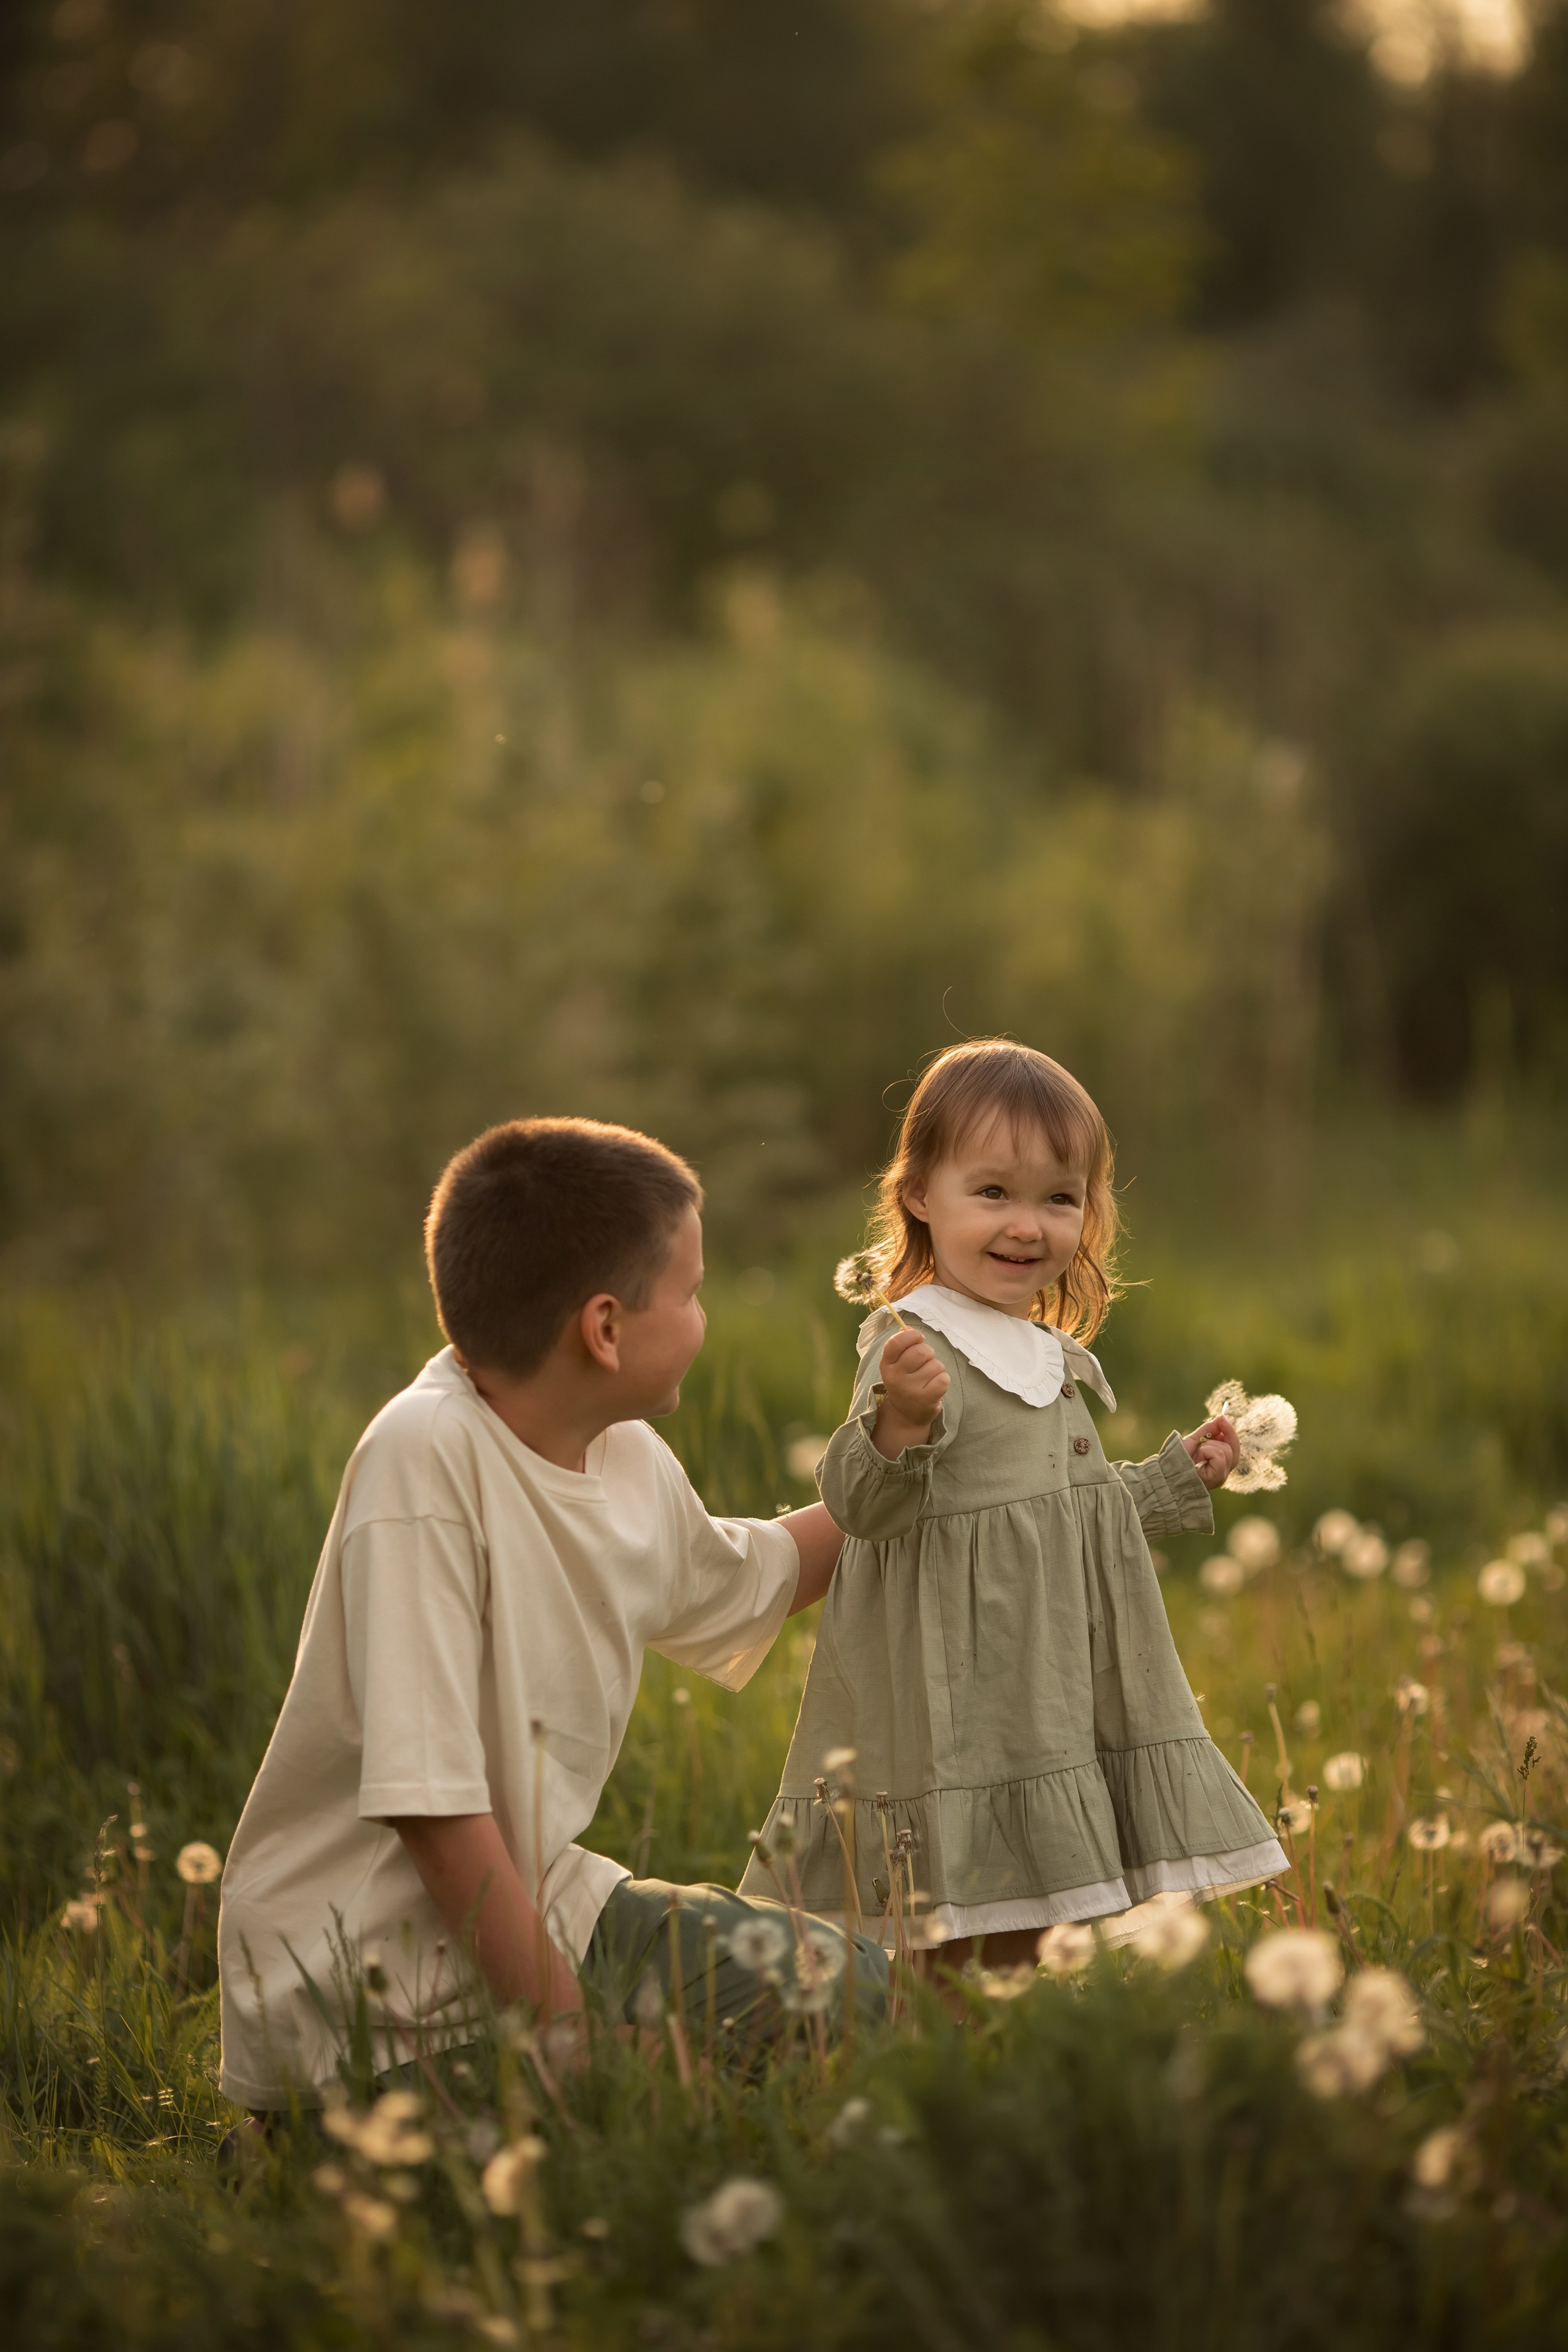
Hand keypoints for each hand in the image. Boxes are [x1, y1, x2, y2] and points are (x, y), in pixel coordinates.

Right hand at [872, 1327, 949, 1458]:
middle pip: (921, 1351)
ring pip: (935, 1365)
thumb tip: (908, 1328)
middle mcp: (896, 1378)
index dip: (911, 1336)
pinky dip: (943, 1379)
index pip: (896, 1343)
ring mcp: (910, 1390)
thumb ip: (901, 1345)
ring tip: (928, 1378)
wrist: (905, 1415)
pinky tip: (934, 1386)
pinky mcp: (926, 1400)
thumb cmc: (904, 1382)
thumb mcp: (896, 1364)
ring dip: (936, 1368)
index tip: (918, 1338)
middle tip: (925, 1362)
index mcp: (886, 1365)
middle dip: (928, 1352)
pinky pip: (943, 1378)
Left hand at [1183, 1415, 1238, 1489]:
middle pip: (1234, 1447)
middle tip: (1217, 1423)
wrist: (1168, 1469)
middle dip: (1225, 1433)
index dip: (1230, 1431)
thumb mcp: (1196, 1439)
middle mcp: (1224, 1470)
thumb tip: (1222, 1418)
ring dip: (1208, 1445)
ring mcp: (1222, 1475)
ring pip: (1225, 1449)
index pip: (1234, 1446)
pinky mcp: (1218, 1477)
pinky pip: (1219, 1455)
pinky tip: (1198, 1458)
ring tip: (1197, 1453)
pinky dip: (1207, 1451)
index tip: (1223, 1418)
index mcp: (1221, 1462)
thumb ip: (1210, 1429)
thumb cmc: (1180, 1457)